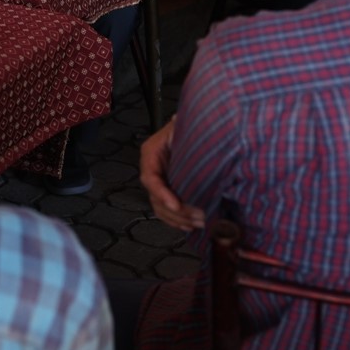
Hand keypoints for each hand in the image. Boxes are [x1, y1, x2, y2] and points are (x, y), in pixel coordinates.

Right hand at [140, 117, 203, 231]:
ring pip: (161, 207)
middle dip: (176, 212)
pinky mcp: (169, 189)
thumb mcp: (182, 126)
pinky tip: (190, 226)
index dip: (161, 193)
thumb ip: (181, 128)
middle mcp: (152, 169)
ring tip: (199, 224)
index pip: (150, 178)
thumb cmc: (189, 125)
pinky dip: (177, 221)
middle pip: (156, 198)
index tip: (176, 205)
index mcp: (151, 153)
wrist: (196, 128)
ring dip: (178, 219)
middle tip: (198, 217)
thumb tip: (179, 123)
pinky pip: (167, 209)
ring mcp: (161, 181)